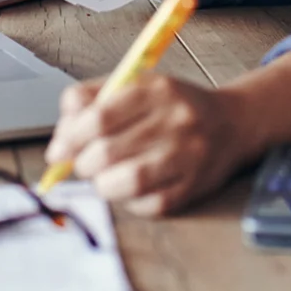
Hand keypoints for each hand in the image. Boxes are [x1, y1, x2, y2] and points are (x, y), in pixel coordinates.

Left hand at [45, 74, 252, 215]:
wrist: (231, 123)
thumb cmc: (175, 106)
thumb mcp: (137, 85)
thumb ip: (93, 98)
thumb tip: (60, 138)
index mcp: (157, 89)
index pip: (99, 117)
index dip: (70, 137)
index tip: (59, 150)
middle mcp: (175, 120)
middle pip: (106, 153)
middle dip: (83, 164)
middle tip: (84, 163)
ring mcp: (186, 156)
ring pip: (124, 183)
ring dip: (103, 184)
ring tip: (106, 176)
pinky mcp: (191, 188)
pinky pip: (145, 205)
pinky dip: (129, 201)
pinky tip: (132, 187)